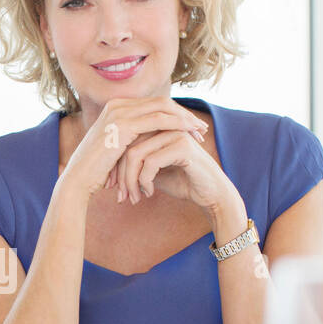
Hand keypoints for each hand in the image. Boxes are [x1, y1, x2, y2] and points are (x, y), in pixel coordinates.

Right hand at [58, 97, 207, 201]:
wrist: (78, 179)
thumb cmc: (96, 170)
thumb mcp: (116, 149)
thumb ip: (131, 139)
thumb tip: (149, 142)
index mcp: (116, 107)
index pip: (153, 105)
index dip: (175, 114)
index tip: (191, 128)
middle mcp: (117, 104)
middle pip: (161, 102)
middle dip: (184, 114)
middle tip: (201, 128)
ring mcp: (119, 112)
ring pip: (163, 108)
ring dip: (185, 119)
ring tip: (200, 132)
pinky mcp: (123, 124)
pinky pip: (158, 120)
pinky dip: (177, 124)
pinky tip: (189, 134)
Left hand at [112, 103, 234, 212]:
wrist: (210, 194)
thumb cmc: (182, 182)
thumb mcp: (152, 172)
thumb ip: (136, 163)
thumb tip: (111, 166)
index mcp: (158, 127)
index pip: (125, 140)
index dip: (116, 164)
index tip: (112, 187)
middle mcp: (165, 126)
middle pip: (127, 145)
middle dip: (120, 174)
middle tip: (120, 196)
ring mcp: (175, 133)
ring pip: (136, 153)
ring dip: (130, 180)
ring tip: (133, 198)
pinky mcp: (182, 146)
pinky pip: (150, 162)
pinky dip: (144, 181)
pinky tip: (148, 194)